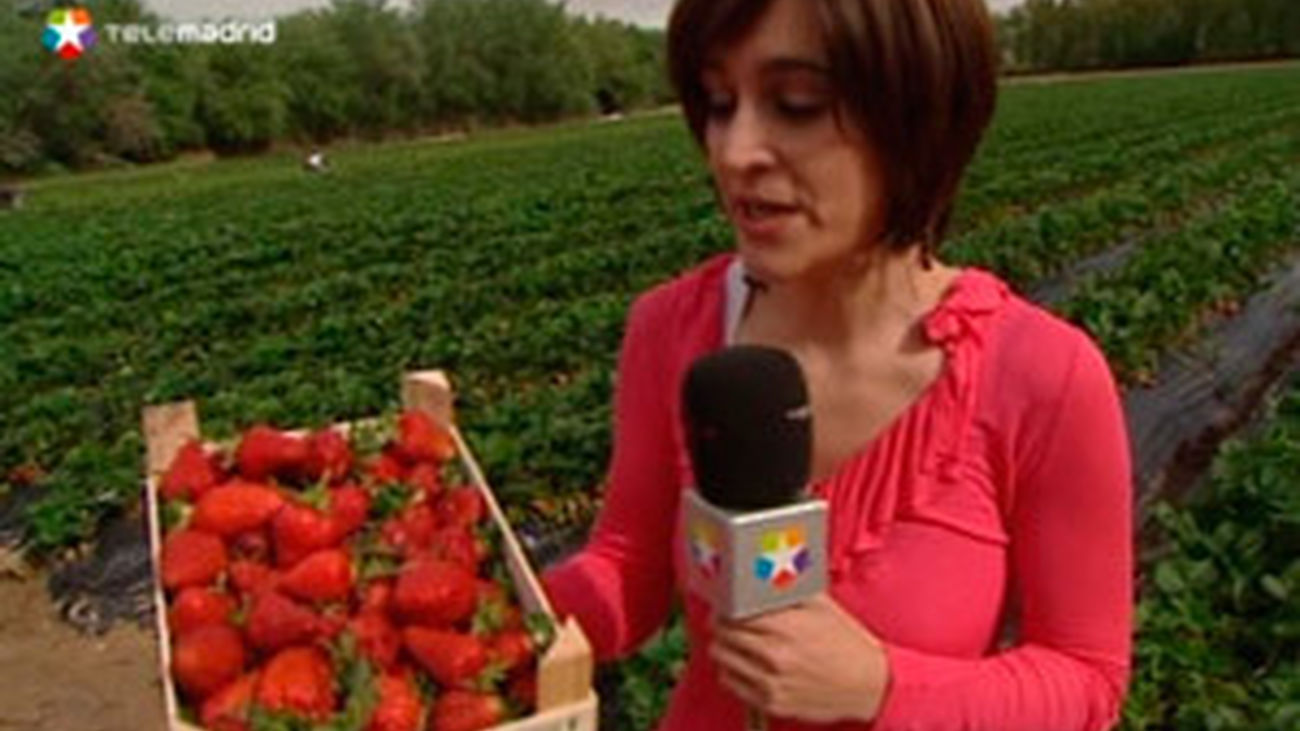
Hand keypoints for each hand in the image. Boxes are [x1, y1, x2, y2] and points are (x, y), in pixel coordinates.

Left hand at [709, 593, 889, 723]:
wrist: (869, 685)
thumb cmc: (848, 644)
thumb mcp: (823, 606)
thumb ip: (790, 590)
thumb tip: (764, 575)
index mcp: (785, 626)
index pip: (734, 612)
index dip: (725, 606)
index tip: (726, 605)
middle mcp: (774, 655)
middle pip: (722, 634)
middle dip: (721, 625)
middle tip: (726, 621)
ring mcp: (771, 681)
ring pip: (722, 659)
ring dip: (724, 647)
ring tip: (735, 643)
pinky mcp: (772, 702)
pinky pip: (731, 684)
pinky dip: (732, 671)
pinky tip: (744, 664)